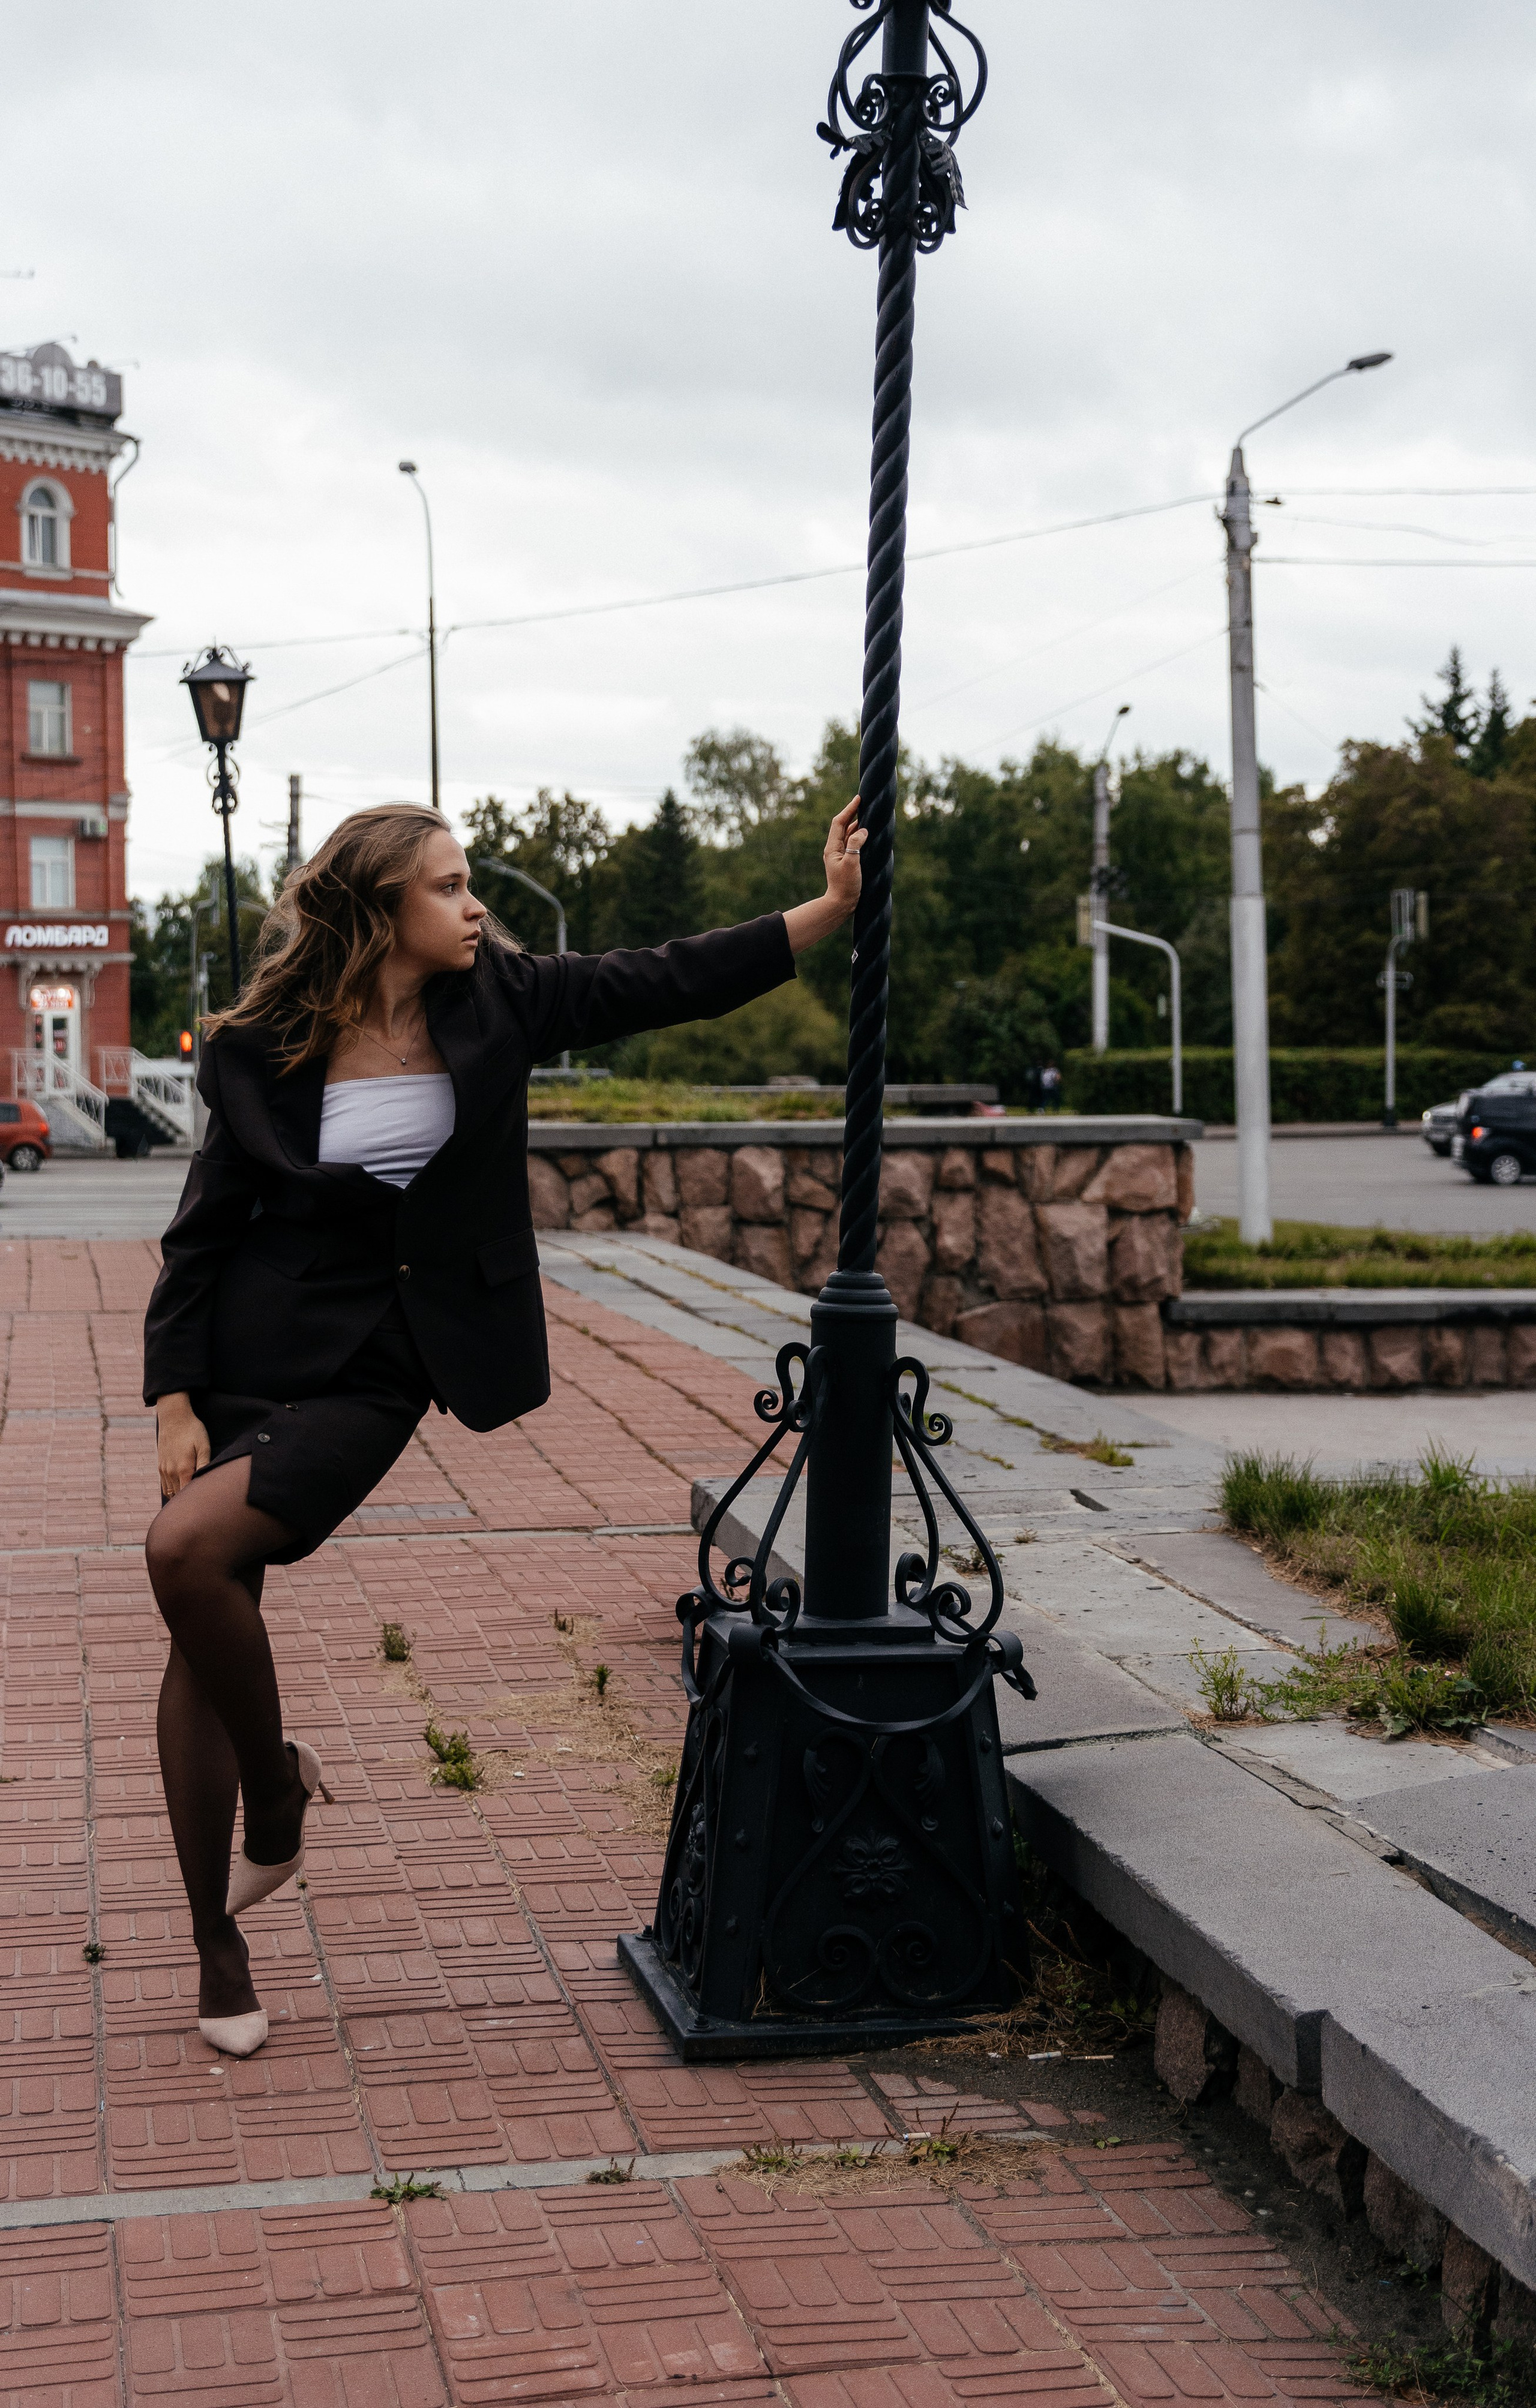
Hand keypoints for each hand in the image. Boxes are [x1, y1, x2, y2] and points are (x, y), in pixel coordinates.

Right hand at [156, 1393, 210, 1499]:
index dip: (195, 1502)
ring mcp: (164, 1470)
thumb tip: (206, 1482)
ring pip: (170, 1492)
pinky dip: (171, 1491)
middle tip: (199, 1506)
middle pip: (178, 1496)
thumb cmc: (192, 1430)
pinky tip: (180, 1491)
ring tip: (190, 1501)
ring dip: (179, 1498)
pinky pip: (165, 1485)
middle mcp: (171, 1472)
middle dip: (188, 1502)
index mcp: (184, 1469)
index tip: (204, 1505)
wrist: (174, 1418)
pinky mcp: (160, 1466)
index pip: (187, 1495)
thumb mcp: (203, 1446)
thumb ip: (204, 1465)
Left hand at [783, 799, 867, 954]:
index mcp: (832, 847)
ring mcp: (841, 855)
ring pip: (849, 834)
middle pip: (844, 826)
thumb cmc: (846, 885)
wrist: (841, 904)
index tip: (859, 798)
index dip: (849, 809)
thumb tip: (863, 830)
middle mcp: (835, 849)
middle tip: (865, 803)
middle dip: (854, 814)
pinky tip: (868, 834)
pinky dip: (860, 836)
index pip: (839, 822)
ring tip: (869, 815)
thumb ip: (856, 844)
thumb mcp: (851, 863)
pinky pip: (854, 844)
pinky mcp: (847, 862)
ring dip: (858, 824)